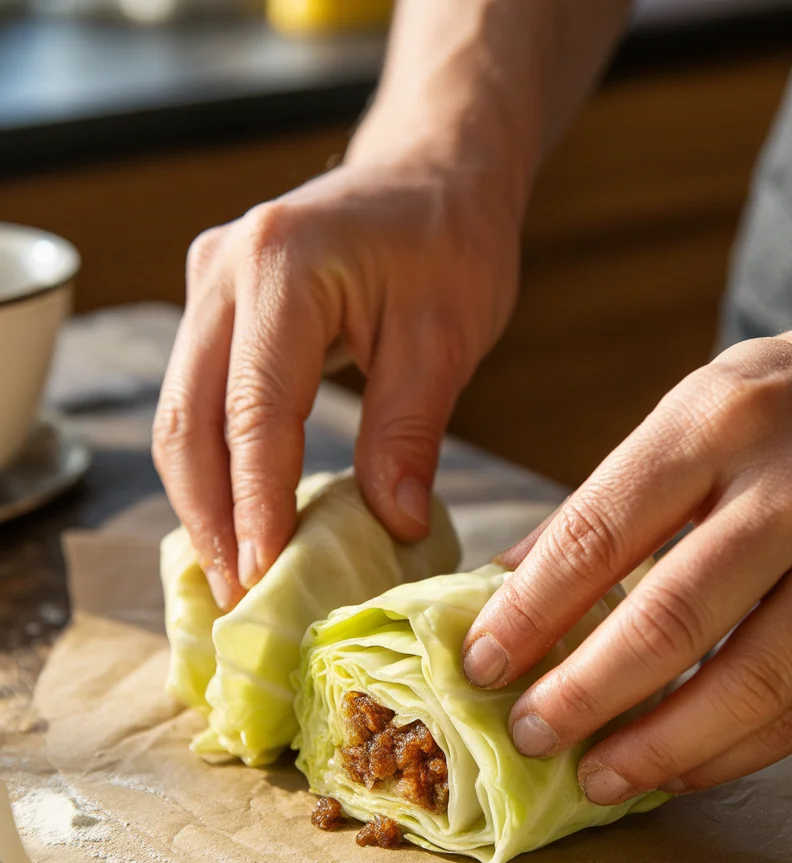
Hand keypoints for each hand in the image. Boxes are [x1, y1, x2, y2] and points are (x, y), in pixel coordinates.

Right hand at [153, 154, 519, 608]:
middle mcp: (222, 269)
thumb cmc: (450, 242)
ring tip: (234, 576)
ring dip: (203, 502)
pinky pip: (197, 402)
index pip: (255, 410)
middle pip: (189, 420)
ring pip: (180, 418)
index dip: (257, 503)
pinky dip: (213, 468)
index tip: (264, 579)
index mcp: (282, 265)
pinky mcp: (214, 308)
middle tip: (239, 598)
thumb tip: (393, 527)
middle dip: (212, 519)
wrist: (432, 175)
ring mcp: (207, 285)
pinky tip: (235, 521)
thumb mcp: (446, 336)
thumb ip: (410, 429)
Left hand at [463, 304, 791, 801]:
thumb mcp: (692, 410)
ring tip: (596, 778)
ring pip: (749, 684)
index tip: (482, 664)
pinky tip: (680, 769)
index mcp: (720, 424)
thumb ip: (605, 500)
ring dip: (659, 747)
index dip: (531, 612)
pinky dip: (734, 753)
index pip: (600, 533)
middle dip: (586, 693)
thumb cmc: (789, 402)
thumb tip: (510, 587)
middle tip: (529, 733)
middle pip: (672, 620)